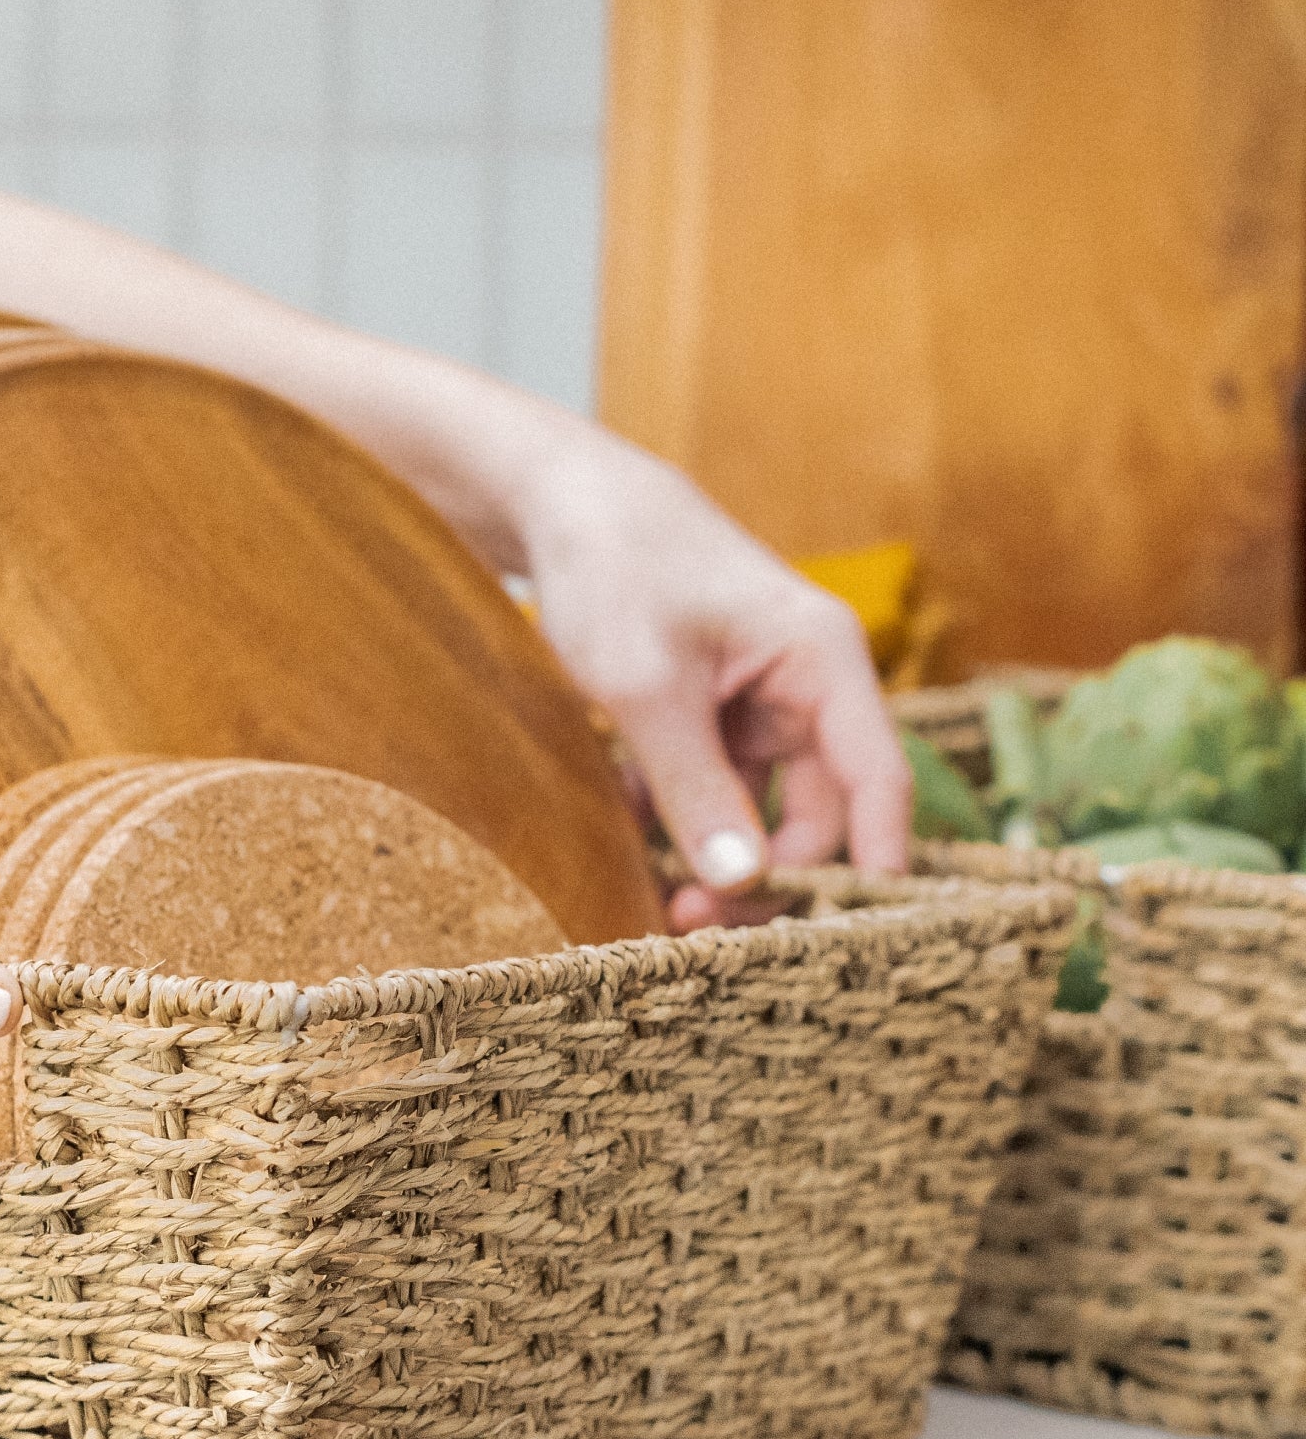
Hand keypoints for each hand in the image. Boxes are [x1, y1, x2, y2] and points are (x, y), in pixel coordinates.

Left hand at [518, 429, 910, 931]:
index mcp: (822, 660)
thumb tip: (744, 879)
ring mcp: (758, 701)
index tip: (847, 936)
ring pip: (761, 809)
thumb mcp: (646, 688)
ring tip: (662, 903)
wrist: (558, 501)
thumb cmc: (612, 567)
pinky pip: (714, 790)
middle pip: (819, 810)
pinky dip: (679, 823)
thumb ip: (694, 787)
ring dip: (718, 858)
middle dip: (766, 873)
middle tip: (692, 921)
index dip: (875, 861)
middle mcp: (806, 684)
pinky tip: (631, 845)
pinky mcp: (712, 714)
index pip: (880, 779)